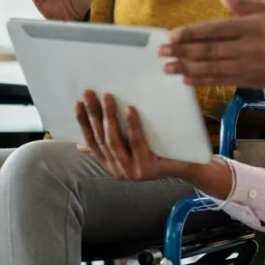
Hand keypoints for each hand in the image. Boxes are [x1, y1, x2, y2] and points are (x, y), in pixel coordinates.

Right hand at [75, 91, 192, 180]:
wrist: (187, 165)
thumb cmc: (159, 151)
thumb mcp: (131, 146)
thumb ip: (111, 142)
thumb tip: (84, 137)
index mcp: (110, 164)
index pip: (91, 141)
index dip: (83, 122)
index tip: (77, 103)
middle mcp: (117, 170)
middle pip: (100, 138)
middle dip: (93, 114)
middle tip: (89, 93)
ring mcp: (130, 171)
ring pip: (114, 141)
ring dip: (108, 117)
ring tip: (107, 97)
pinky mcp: (145, 169)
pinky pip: (136, 143)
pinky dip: (132, 125)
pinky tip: (130, 109)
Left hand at [160, 0, 264, 88]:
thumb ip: (241, 2)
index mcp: (252, 26)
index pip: (215, 30)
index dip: (191, 33)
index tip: (171, 36)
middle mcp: (249, 48)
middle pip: (210, 51)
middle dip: (182, 53)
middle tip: (161, 54)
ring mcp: (250, 66)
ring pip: (213, 69)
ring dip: (188, 69)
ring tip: (168, 69)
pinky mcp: (252, 80)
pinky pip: (223, 81)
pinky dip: (204, 81)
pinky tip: (188, 81)